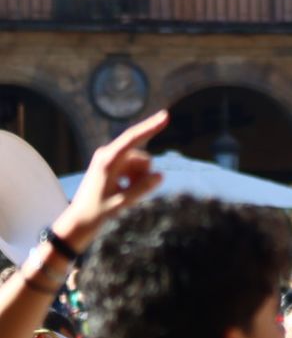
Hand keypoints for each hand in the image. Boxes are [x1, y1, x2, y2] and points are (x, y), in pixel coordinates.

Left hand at [56, 111, 168, 246]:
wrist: (79, 221)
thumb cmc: (98, 212)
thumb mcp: (123, 202)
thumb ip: (143, 188)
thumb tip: (160, 175)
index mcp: (108, 160)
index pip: (133, 138)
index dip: (150, 127)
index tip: (165, 116)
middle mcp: (108, 155)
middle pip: (142, 158)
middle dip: (144, 174)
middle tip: (129, 193)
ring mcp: (110, 160)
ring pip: (140, 165)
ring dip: (139, 179)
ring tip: (124, 193)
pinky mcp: (112, 166)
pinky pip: (134, 169)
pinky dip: (135, 180)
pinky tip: (122, 191)